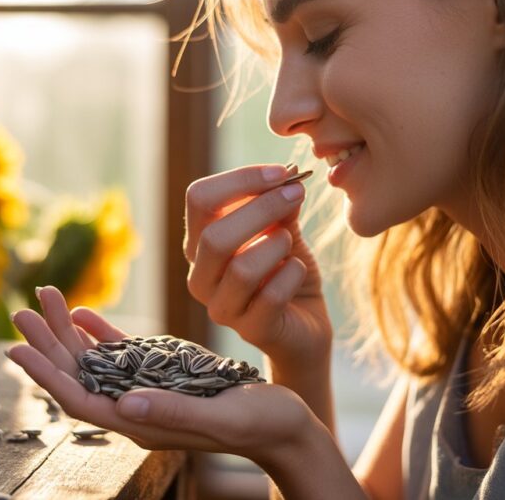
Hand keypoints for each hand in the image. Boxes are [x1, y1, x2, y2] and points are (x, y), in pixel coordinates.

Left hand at [6, 286, 317, 464]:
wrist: (287, 427)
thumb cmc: (260, 425)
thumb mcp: (219, 416)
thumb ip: (171, 410)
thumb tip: (123, 403)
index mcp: (143, 423)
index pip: (80, 400)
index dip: (46, 375)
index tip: (16, 347)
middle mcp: (138, 408)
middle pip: (79, 376)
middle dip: (48, 343)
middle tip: (22, 308)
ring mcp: (149, 392)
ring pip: (95, 362)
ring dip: (68, 333)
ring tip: (46, 298)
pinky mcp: (165, 377)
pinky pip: (122, 355)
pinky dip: (101, 334)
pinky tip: (84, 314)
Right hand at [184, 164, 332, 367]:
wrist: (305, 324)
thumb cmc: (285, 270)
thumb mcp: (283, 230)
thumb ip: (279, 206)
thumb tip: (285, 178)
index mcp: (199, 244)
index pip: (199, 199)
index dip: (241, 179)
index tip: (282, 173)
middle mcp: (201, 277)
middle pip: (214, 236)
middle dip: (262, 209)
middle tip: (297, 194)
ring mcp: (222, 308)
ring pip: (241, 269)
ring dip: (276, 245)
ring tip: (291, 244)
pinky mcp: (252, 330)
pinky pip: (271, 296)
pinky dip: (292, 274)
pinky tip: (298, 270)